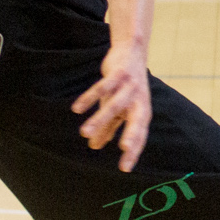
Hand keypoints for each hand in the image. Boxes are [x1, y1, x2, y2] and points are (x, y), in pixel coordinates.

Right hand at [73, 42, 152, 172]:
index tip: (124, 168)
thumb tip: (95, 145)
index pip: (140, 135)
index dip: (134, 151)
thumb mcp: (120, 107)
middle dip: (131, 134)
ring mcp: (131, 86)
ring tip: (84, 133)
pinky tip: (77, 109)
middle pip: (138, 120)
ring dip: (101, 118)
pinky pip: (103, 86)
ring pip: (116, 104)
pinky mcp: (120, 73)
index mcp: (142, 112)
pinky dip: (91, 97)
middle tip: (123, 150)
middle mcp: (140, 101)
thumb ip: (110, 126)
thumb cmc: (126, 86)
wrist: (132, 52)